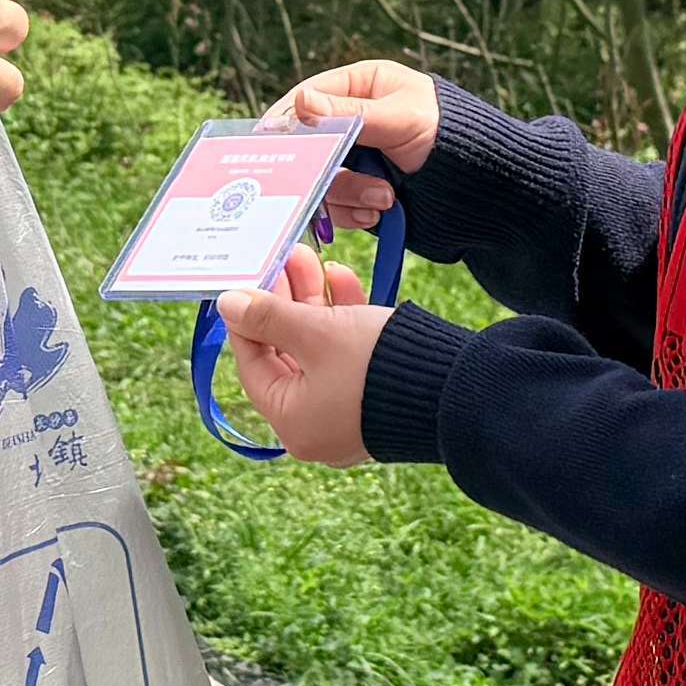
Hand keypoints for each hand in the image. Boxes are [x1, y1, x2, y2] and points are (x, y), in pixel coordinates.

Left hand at [215, 248, 387, 464]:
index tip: (250, 281)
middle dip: (288, 301)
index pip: (252, 364)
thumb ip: (268, 316)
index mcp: (292, 423)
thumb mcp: (316, 332)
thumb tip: (228, 304)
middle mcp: (316, 427)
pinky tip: (345, 281)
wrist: (457, 388)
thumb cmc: (378, 366)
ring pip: (318, 351)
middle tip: (288, 260)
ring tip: (317, 259)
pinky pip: (348, 359)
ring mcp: (348, 414)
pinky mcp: (376, 399)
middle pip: (287, 355)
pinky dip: (344, 323)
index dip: (248, 317)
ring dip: (316, 304)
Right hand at [270, 58, 438, 235]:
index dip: (288, 120)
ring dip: (349, 193)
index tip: (272, 142)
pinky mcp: (362, 193)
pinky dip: (355, 212)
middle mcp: (354, 122)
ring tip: (385, 197)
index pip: (308, 98)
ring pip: (322, 180)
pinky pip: (337, 207)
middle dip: (322, 167)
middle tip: (324, 182)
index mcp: (362, 86)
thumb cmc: (451, 141)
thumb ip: (352, 114)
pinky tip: (382, 211)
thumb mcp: (402, 119)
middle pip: (308, 144)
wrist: (484, 194)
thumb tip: (301, 102)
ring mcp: (357, 160)